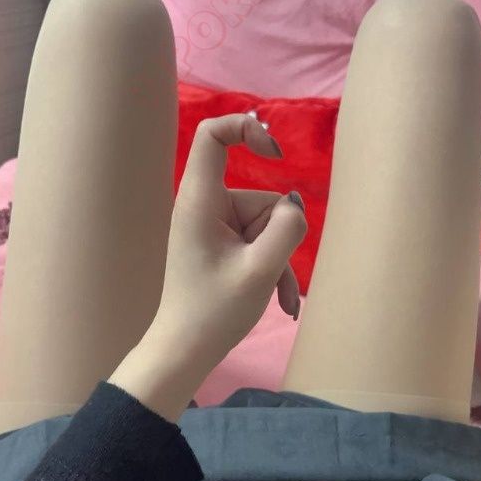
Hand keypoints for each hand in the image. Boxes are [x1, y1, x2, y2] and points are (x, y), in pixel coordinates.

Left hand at [151, 112, 307, 369]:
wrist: (185, 352)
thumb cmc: (214, 313)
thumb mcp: (261, 270)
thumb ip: (287, 228)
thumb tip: (295, 204)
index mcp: (200, 200)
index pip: (214, 135)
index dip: (247, 128)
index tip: (276, 154)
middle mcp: (205, 206)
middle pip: (260, 197)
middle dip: (278, 235)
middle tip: (269, 275)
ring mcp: (214, 226)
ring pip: (267, 226)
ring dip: (279, 260)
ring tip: (275, 296)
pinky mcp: (222, 245)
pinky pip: (260, 243)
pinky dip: (272, 269)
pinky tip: (281, 301)